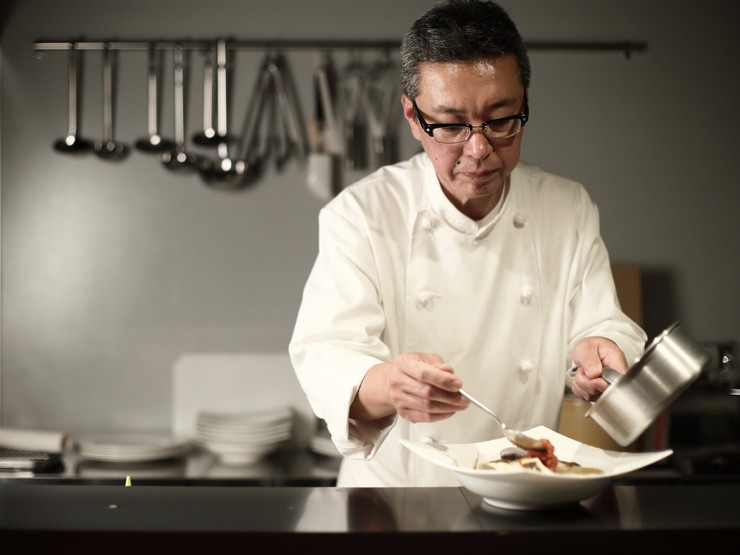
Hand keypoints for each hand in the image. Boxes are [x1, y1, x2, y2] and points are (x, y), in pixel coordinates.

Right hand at [351, 352, 468, 422]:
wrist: (393, 380)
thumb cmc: (411, 368)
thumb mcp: (424, 358)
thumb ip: (438, 364)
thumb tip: (449, 373)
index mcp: (403, 364)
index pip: (424, 374)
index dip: (443, 380)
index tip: (458, 384)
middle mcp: (398, 381)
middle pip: (427, 392)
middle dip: (450, 397)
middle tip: (464, 398)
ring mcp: (399, 398)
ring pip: (427, 407)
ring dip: (448, 407)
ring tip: (460, 405)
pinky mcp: (403, 412)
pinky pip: (425, 417)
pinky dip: (441, 416)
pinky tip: (449, 411)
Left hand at [570, 336, 627, 401]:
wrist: (588, 351)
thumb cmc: (591, 347)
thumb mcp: (586, 347)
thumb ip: (589, 359)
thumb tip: (594, 374)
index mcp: (617, 365)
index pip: (617, 383)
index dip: (603, 385)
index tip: (594, 377)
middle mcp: (615, 379)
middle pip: (602, 392)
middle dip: (587, 382)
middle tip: (584, 369)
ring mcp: (607, 388)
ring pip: (591, 396)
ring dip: (581, 384)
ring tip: (584, 371)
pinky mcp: (598, 393)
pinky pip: (585, 397)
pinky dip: (579, 388)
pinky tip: (583, 378)